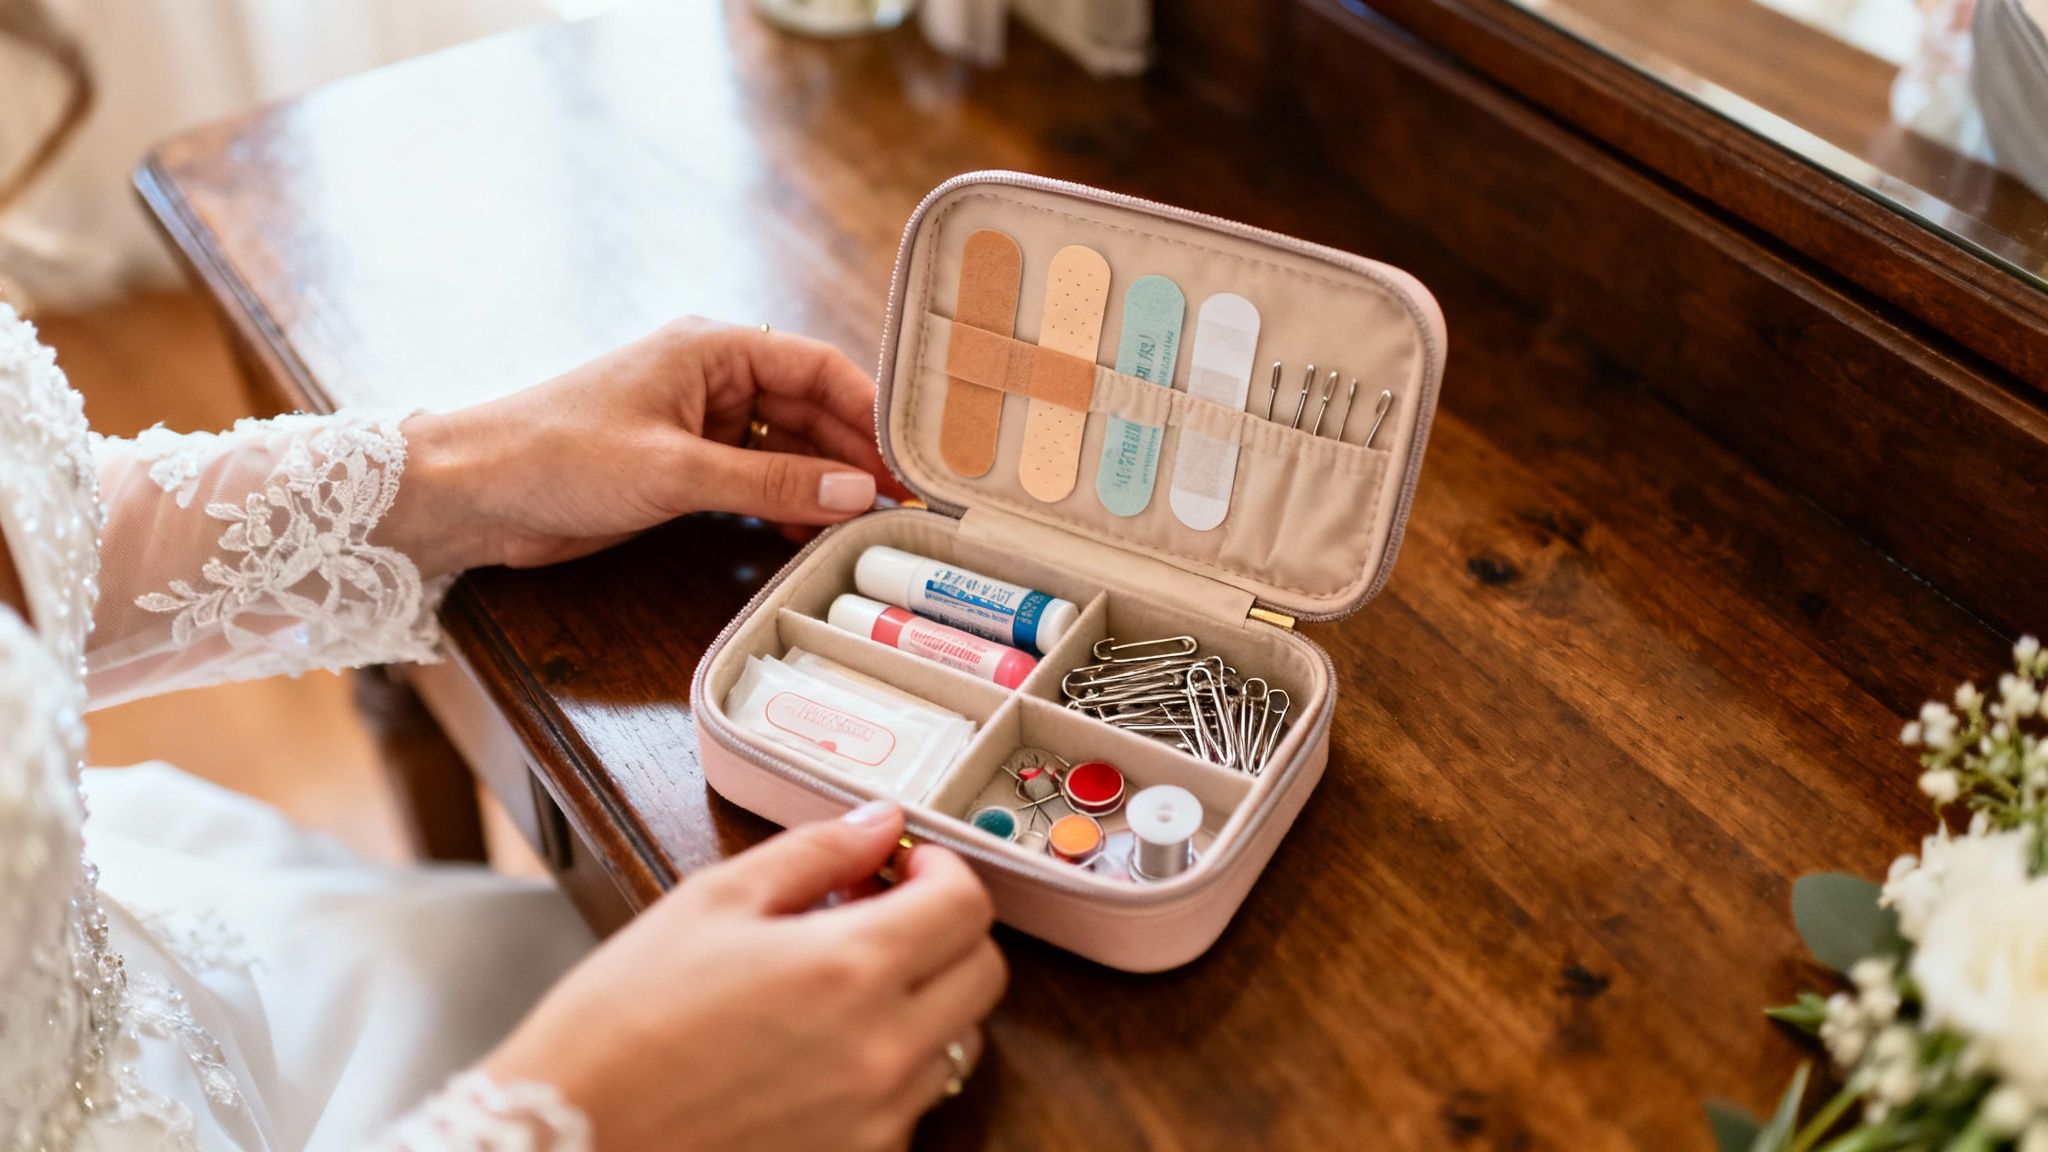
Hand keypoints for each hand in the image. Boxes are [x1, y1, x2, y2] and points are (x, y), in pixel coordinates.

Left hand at [387, 318, 912, 575]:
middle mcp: (712, 378)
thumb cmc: (556, 456)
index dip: (871, 411)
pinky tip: (812, 537)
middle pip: (810, 411)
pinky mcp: (680, 468)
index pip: (818, 366)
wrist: (471, 494)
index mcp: (712, 348)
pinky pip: (755, 480)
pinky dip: (786, 505)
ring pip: (786, 449)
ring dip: (824, 486)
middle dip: (855, 456)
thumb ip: (770, 480)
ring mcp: (697, 424)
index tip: (914, 459)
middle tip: (905, 505)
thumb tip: (854, 491)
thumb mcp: (674, 470)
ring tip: (869, 528)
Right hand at [481, 801, 1006, 1151]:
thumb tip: (878, 824)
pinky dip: (888, 1066)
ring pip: (958, 1040)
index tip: (905, 868)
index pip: (968, 904)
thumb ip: (813, 854)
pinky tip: (819, 1048)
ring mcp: (877, 1117)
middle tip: (882, 915)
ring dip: (923, 1000)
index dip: (941, 871)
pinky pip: (912, 1101)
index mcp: (850, 968)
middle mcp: (882, 1049)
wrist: (570, 1139)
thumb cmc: (620, 1025)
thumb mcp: (710, 903)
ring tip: (842, 985)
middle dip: (944, 931)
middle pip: (984, 973)